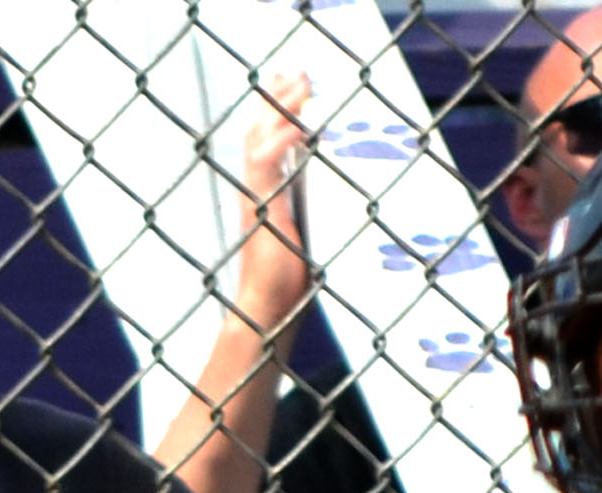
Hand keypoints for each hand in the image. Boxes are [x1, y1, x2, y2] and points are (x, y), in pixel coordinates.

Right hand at [237, 71, 314, 318]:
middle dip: (279, 98)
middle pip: (261, 129)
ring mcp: (255, 196)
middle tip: (297, 69)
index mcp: (268, 195)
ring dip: (281, 107)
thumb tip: (347, 211)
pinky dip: (284, 141)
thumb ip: (316, 219)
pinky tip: (302, 123)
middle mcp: (257, 190)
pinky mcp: (259, 209)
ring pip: (260, 137)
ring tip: (300, 82)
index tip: (298, 88)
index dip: (282, 114)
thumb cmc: (289, 290)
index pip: (270, 143)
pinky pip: (266, 164)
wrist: (268, 313)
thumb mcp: (307, 243)